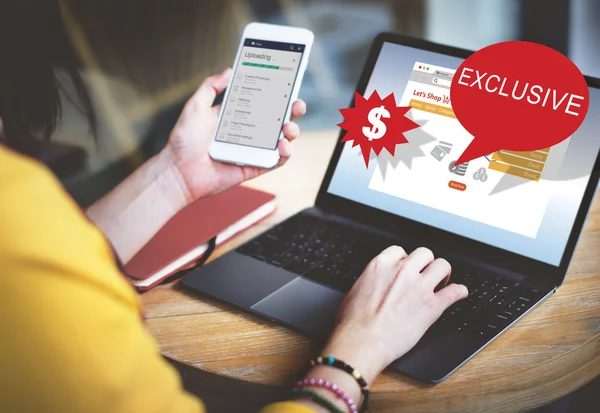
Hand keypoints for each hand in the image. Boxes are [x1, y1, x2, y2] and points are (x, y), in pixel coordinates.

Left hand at [162, 68, 306, 201]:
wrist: (178, 171)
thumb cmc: (184, 141)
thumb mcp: (195, 106)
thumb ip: (211, 87)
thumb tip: (229, 70)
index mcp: (237, 115)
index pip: (263, 101)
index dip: (278, 93)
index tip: (288, 83)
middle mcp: (248, 132)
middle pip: (278, 119)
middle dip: (292, 110)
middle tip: (296, 105)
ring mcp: (253, 150)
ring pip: (282, 140)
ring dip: (292, 132)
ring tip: (287, 128)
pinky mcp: (254, 167)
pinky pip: (275, 161)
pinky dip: (284, 154)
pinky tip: (283, 146)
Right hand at [322, 246, 467, 384]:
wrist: (363, 341)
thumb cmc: (353, 322)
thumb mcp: (355, 290)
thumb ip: (370, 281)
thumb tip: (373, 285)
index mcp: (381, 265)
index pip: (400, 251)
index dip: (405, 260)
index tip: (406, 268)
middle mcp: (402, 271)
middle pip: (424, 254)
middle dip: (426, 263)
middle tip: (425, 274)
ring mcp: (419, 287)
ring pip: (442, 266)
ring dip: (443, 273)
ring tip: (442, 282)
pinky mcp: (432, 306)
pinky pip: (455, 292)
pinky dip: (460, 292)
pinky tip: (460, 293)